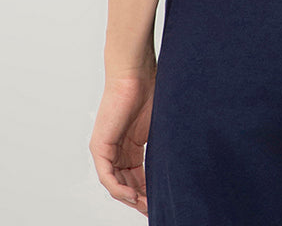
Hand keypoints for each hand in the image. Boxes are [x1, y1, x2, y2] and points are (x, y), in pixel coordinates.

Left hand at [89, 61, 156, 215]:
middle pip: (126, 184)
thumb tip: (180, 160)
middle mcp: (115, 150)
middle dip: (141, 199)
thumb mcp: (159, 125)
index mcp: (128, 146)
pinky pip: (108, 177)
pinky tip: (134, 196)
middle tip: (155, 209)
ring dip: (132, 199)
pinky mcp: (100, 146)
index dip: (148, 191)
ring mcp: (106, 149)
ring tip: (147, 207)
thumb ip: (162, 145)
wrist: (136, 72)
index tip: (162, 200)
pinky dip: (120, 189)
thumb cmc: (149, 88)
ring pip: (116, 185)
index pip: (136, 177)